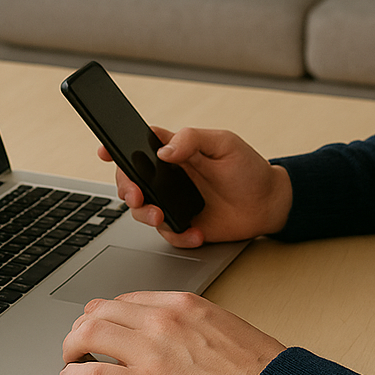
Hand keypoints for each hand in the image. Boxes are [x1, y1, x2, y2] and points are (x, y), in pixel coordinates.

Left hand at [60, 291, 286, 374]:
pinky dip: (75, 374)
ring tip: (70, 359)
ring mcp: (151, 350)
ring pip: (89, 333)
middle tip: (78, 343)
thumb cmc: (256, 369)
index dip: (107, 315)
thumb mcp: (221, 327)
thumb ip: (190, 326)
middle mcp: (162, 319)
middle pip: (100, 311)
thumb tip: (169, 338)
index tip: (103, 327)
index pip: (127, 300)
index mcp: (182, 304)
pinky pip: (94, 373)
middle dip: (82, 327)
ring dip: (71, 346)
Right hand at [98, 127, 291, 247]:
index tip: (105, 151)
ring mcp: (173, 202)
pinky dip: (179, 235)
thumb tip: (163, 150)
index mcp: (175, 151)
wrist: (269, 204)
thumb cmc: (249, 169)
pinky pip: (168, 234)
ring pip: (141, 210)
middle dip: (125, 188)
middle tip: (135, 195)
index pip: (138, 145)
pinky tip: (195, 232)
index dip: (117, 147)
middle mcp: (168, 177)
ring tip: (162, 216)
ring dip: (145, 214)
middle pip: (131, 180)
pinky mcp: (183, 225)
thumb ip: (192, 139)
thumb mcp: (224, 143)